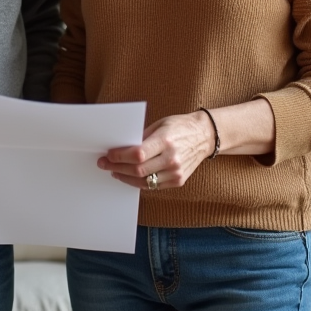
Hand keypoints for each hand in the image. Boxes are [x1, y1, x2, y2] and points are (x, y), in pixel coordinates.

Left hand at [98, 111, 215, 189]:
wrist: (204, 136)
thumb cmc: (179, 127)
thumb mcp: (159, 125)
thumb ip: (141, 138)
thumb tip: (120, 147)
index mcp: (166, 141)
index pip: (138, 154)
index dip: (120, 156)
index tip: (108, 155)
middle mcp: (172, 158)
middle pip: (138, 170)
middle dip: (117, 167)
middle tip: (105, 164)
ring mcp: (176, 172)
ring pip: (144, 181)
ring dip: (125, 178)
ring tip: (115, 172)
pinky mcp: (178, 181)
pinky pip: (153, 186)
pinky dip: (139, 182)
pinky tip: (130, 176)